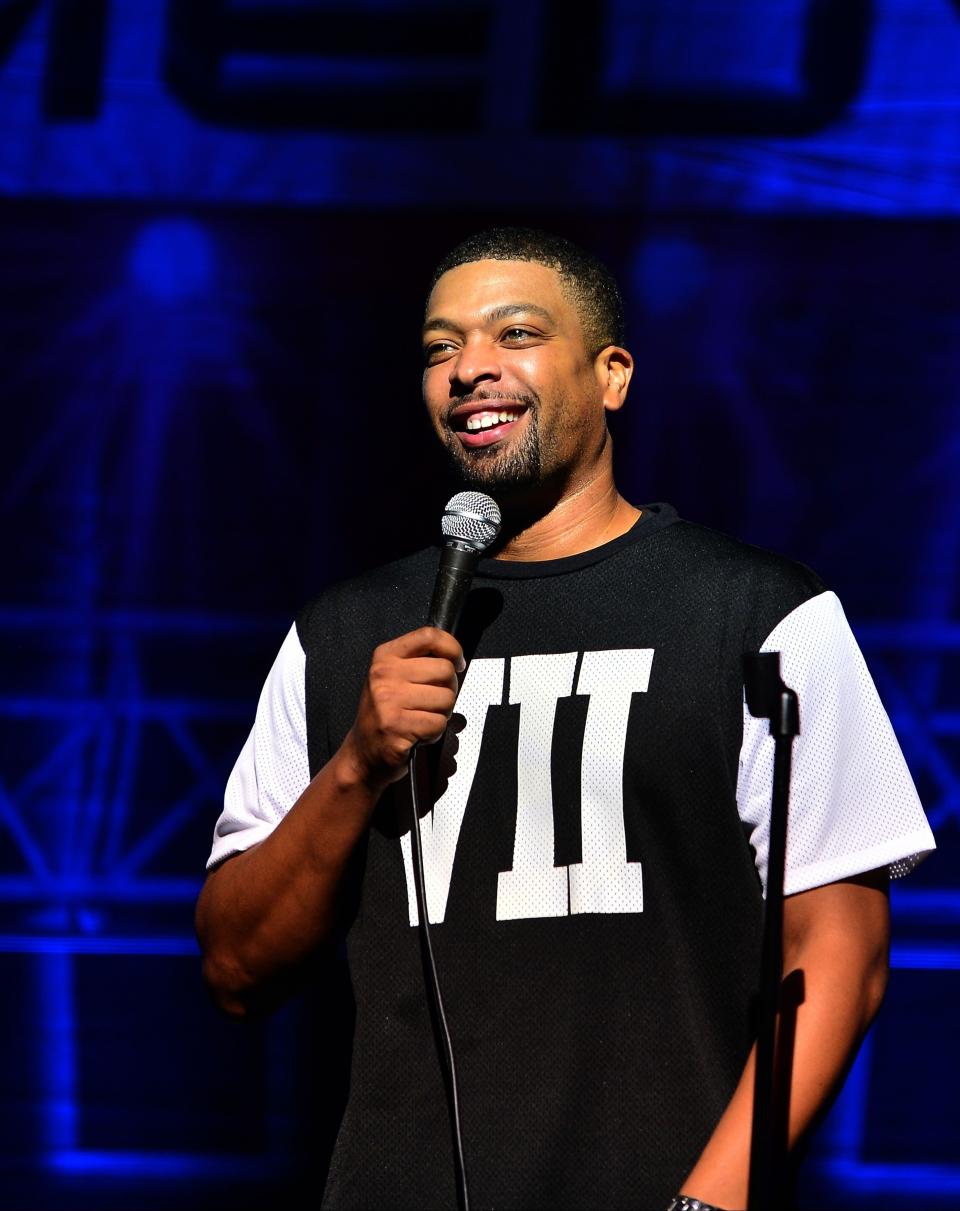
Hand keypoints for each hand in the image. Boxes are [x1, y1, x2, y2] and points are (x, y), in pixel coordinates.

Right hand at [342, 626, 464, 787]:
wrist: (363, 753)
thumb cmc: (385, 714)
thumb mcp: (394, 677)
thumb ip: (419, 662)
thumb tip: (455, 659)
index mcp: (385, 656)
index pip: (429, 636)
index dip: (452, 648)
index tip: (456, 664)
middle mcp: (384, 675)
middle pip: (445, 670)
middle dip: (448, 689)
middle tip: (432, 703)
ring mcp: (388, 701)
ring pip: (446, 698)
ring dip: (442, 713)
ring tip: (421, 719)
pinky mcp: (396, 727)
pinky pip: (438, 724)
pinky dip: (434, 733)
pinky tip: (417, 734)